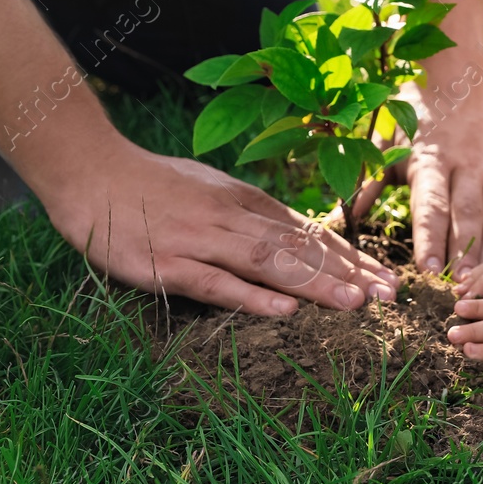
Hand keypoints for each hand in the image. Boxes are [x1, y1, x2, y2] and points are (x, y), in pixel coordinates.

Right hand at [40, 137, 399, 315]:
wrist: (91, 171)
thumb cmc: (151, 185)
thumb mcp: (210, 190)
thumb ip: (248, 213)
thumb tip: (291, 233)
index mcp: (244, 201)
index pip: (308, 232)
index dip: (349, 256)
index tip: (386, 277)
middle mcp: (231, 218)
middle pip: (299, 248)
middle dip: (348, 273)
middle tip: (391, 296)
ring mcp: (201, 241)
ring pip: (269, 263)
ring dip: (315, 284)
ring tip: (356, 304)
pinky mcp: (169, 265)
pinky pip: (216, 284)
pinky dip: (251, 298)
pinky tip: (284, 312)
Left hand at [353, 79, 482, 275]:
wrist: (459, 80)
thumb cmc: (413, 115)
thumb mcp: (386, 143)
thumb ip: (366, 182)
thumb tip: (334, 219)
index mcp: (431, 159)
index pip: (431, 203)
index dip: (430, 236)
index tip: (428, 267)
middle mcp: (466, 166)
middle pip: (467, 215)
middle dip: (464, 252)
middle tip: (459, 286)